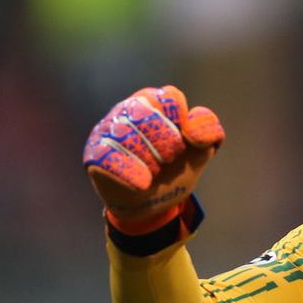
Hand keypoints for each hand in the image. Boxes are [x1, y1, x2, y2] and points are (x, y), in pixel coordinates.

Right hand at [83, 85, 223, 226]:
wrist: (152, 205)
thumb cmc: (174, 170)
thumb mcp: (200, 153)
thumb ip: (209, 133)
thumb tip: (192, 130)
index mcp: (157, 101)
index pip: (171, 97)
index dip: (183, 124)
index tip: (185, 143)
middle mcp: (128, 108)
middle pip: (146, 113)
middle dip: (168, 144)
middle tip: (170, 160)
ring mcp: (108, 129)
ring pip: (126, 135)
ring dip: (150, 161)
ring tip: (155, 171)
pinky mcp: (94, 153)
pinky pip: (108, 157)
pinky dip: (131, 173)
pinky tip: (143, 184)